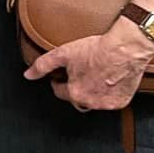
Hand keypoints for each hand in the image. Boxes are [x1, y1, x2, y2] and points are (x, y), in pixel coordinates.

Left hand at [25, 23, 149, 110]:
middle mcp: (90, 102)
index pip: (60, 91)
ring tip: (96, 75)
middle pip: (77, 98)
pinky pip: (111, 101)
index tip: (64, 75)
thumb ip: (43, 65)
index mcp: (74, 93)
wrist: (125, 49)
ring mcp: (106, 104)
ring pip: (94, 101)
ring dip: (92, 92)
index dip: (60, 81)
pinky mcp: (121, 102)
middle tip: (82, 72)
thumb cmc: (98, 50)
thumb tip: (28, 74)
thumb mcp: (64, 53)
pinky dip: (108, 93)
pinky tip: (109, 80)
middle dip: (76, 88)